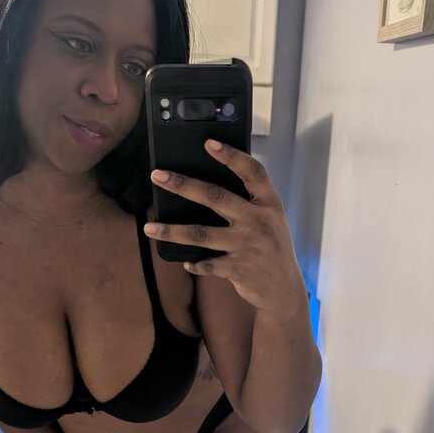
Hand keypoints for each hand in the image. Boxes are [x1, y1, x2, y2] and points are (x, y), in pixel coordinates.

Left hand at [145, 141, 305, 316]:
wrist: (284, 288)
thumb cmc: (272, 247)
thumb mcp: (272, 219)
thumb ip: (251, 201)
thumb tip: (212, 182)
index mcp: (269, 204)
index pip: (252, 172)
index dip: (231, 156)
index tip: (209, 143)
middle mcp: (258, 221)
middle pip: (215, 197)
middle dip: (183, 184)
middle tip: (158, 176)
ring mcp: (247, 246)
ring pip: (201, 234)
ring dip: (172, 231)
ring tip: (149, 227)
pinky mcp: (237, 269)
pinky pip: (207, 264)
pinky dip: (194, 264)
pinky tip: (185, 262)